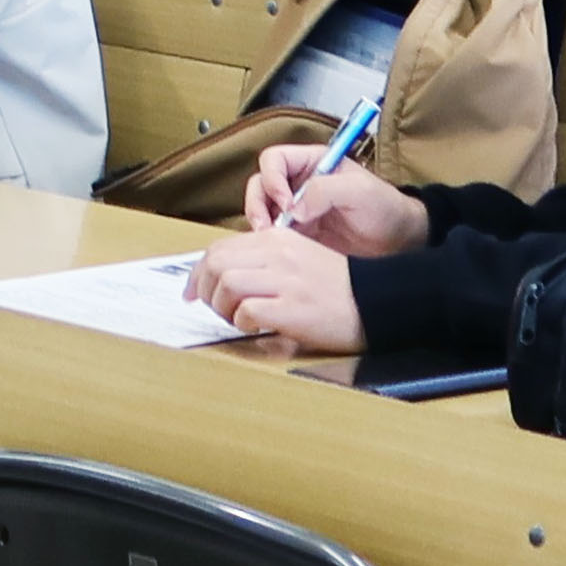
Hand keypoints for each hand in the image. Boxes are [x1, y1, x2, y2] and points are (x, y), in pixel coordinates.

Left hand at [189, 228, 364, 350]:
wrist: (371, 301)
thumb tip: (223, 275)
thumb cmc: (333, 286)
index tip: (193, 291)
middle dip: (204, 289)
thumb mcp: (297, 258)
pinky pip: (246, 311)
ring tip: (235, 318)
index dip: (198, 272)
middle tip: (212, 307)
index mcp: (278, 238)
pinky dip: (241, 323)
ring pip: (226, 284)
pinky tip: (254, 327)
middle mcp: (279, 253)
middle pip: (216, 263)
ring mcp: (285, 279)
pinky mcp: (291, 308)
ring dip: (221, 307)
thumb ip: (264, 259)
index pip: (220, 247)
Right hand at [240, 145, 429, 253]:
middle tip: (266, 228)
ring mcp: (296, 212)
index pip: (275, 160)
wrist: (397, 242)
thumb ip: (325, 190)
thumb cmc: (383, 207)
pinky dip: (266, 244)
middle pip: (260, 184)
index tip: (285, 203)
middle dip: (257, 204)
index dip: (273, 179)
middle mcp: (299, 184)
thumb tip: (293, 207)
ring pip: (261, 211)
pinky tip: (275, 256)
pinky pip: (271, 237)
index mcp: (312, 163)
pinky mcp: (298, 238)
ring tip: (269, 242)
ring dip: (258, 224)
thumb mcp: (359, 191)